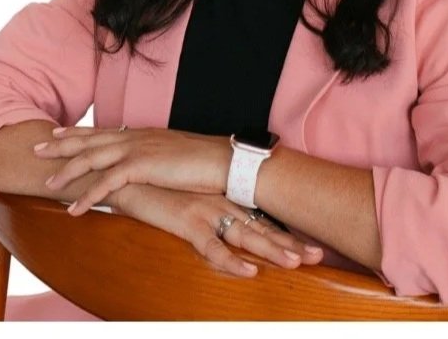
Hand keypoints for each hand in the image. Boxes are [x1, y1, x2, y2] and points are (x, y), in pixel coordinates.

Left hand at [36, 126, 230, 212]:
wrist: (222, 161)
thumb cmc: (202, 162)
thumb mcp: (171, 156)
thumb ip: (153, 159)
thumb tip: (145, 167)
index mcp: (140, 134)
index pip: (102, 131)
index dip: (78, 132)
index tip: (58, 131)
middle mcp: (134, 137)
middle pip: (89, 140)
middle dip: (60, 144)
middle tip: (36, 146)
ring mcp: (136, 150)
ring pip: (91, 159)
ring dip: (67, 171)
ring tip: (47, 183)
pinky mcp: (141, 166)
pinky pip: (106, 183)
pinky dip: (87, 197)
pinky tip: (73, 209)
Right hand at [107, 184, 323, 278]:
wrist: (129, 176)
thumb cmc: (159, 191)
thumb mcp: (190, 203)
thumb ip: (210, 217)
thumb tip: (228, 233)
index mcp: (224, 199)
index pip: (263, 220)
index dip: (288, 235)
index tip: (314, 246)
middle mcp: (221, 203)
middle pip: (262, 227)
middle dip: (290, 243)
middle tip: (318, 255)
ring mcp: (205, 210)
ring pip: (245, 235)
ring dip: (271, 250)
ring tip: (295, 264)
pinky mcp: (185, 220)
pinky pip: (212, 247)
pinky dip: (230, 260)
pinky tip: (248, 271)